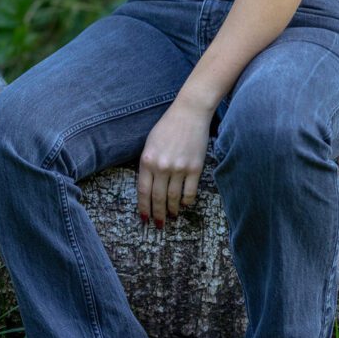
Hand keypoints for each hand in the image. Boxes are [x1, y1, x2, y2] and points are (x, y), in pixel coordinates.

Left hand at [137, 100, 211, 226]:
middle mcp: (161, 166)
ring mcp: (179, 168)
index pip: (143, 191)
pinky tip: (184, 204)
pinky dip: (186, 201)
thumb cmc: (167, 127)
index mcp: (147, 160)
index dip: (144, 207)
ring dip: (172, 210)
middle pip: (158, 198)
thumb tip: (148, 188)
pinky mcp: (195, 168)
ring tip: (171, 216)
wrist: (189, 113)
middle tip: (159, 224)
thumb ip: (147, 164)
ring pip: (174, 198)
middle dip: (157, 214)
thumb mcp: (150, 143)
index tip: (144, 218)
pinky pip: (190, 192)